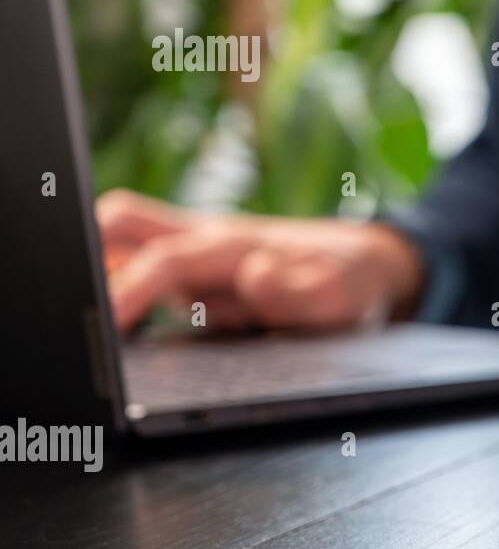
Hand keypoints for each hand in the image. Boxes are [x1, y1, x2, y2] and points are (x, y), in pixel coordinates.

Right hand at [97, 189, 424, 332]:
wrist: (365, 263)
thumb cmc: (349, 281)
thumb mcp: (342, 297)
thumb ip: (301, 292)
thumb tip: (254, 275)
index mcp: (236, 248)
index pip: (167, 261)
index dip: (131, 289)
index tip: (104, 319)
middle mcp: (205, 241)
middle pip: (123, 224)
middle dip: (90, 257)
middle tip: (84, 314)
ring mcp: (194, 253)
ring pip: (126, 240)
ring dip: (103, 270)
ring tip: (94, 322)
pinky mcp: (192, 271)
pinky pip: (141, 264)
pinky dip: (117, 283)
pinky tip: (115, 324)